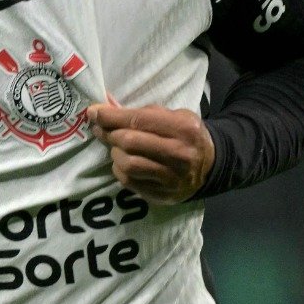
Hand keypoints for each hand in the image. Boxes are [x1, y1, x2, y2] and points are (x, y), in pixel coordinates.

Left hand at [86, 98, 214, 203]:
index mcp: (183, 128)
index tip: (93, 112)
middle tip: (102, 130)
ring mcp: (172, 177)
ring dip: (115, 154)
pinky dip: (120, 170)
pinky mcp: (163, 194)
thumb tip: (105, 109)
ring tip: (118, 148)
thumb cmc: (185, 135)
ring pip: (127, 164)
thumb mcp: (174, 116)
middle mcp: (179, 153)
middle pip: (129, 142)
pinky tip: (124, 163)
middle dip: (110, 134)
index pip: (138, 120)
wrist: (210, 166)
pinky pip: (129, 182)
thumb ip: (142, 112)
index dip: (110, 116)